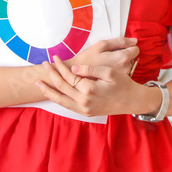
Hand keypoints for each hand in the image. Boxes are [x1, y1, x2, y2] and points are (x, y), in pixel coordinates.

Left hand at [36, 55, 156, 117]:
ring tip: (39, 83)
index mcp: (89, 89)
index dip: (60, 66)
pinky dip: (58, 100)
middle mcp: (84, 101)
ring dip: (49, 91)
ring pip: (61, 100)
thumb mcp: (109, 72)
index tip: (55, 58)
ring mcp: (84, 109)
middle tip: (43, 65)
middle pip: (62, 87)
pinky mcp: (86, 113)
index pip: (69, 76)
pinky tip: (52, 94)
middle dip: (51, 75)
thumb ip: (90, 69)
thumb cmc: (123, 84)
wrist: (132, 101)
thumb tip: (73, 69)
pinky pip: (67, 106)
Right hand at [68, 37, 138, 78]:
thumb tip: (134, 41)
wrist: (76, 76)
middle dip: (123, 55)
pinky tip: (107, 70)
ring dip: (120, 63)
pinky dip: (117, 70)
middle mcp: (125, 69)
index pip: (135, 49)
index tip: (118, 48)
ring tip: (106, 63)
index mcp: (122, 58)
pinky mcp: (118, 82)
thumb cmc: (88, 58)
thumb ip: (119, 41)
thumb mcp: (101, 45)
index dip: (128, 46)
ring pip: (127, 65)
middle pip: (131, 58)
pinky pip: (122, 73)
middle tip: (109, 56)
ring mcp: (122, 77)